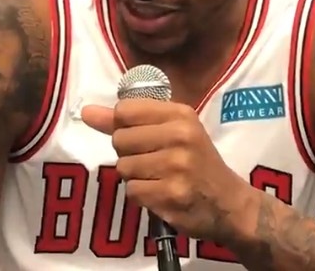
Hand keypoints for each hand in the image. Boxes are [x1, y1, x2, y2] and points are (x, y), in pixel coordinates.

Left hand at [81, 99, 250, 242]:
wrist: (228, 203)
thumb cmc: (196, 160)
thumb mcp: (171, 130)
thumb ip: (127, 120)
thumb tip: (86, 112)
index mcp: (180, 114)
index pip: (125, 110)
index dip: (123, 125)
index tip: (139, 135)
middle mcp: (179, 136)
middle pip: (120, 139)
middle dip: (128, 152)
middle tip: (152, 159)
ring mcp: (176, 166)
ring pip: (123, 167)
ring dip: (134, 176)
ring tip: (157, 176)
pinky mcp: (171, 195)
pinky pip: (132, 191)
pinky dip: (141, 194)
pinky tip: (160, 192)